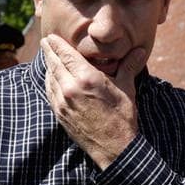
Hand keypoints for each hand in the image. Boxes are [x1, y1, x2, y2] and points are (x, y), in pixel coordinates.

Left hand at [41, 34, 145, 169]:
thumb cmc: (122, 117)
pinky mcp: (60, 114)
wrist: (114, 147)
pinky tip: (51, 78)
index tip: (50, 37)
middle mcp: (71, 88)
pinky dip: (48, 82)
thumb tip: (140, 50)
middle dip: (48, 51)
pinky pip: (49, 93)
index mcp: (87, 78)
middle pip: (54, 64)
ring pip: (49, 78)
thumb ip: (128, 66)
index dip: (56, 44)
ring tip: (47, 58)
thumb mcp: (126, 88)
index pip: (65, 55)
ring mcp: (63, 102)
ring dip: (47, 66)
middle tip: (44, 42)